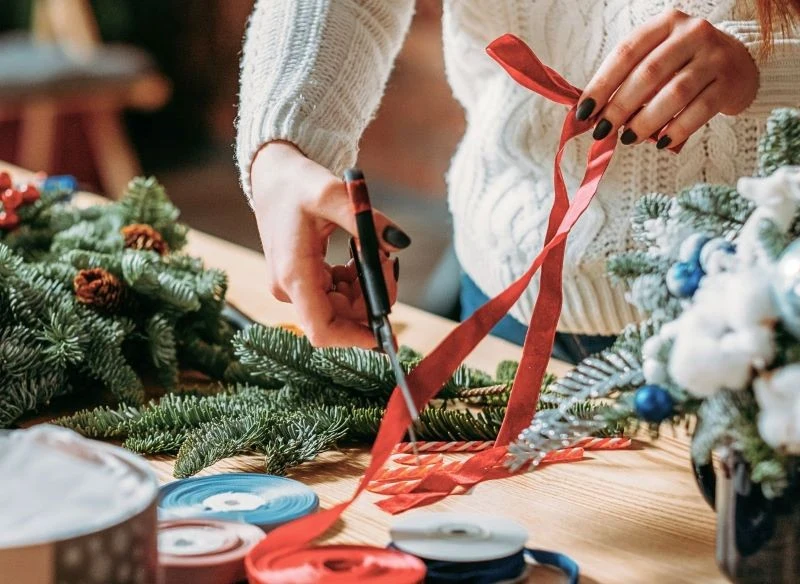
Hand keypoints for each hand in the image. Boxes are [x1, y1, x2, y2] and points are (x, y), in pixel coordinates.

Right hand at [251, 141, 407, 347]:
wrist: (271, 175)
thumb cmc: (296, 183)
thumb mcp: (332, 194)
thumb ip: (368, 221)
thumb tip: (400, 244)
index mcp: (293, 275)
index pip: (323, 330)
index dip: (355, 339)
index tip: (385, 331)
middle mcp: (290, 288)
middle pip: (341, 318)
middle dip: (372, 297)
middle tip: (389, 261)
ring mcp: (295, 286)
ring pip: (342, 306)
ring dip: (366, 285)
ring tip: (374, 249)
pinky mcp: (301, 280)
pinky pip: (336, 293)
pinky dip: (355, 279)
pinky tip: (359, 253)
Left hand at [577, 8, 758, 149]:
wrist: (739, 65)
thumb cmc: (684, 65)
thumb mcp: (657, 60)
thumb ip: (628, 80)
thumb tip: (591, 114)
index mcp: (665, 24)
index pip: (626, 52)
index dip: (601, 84)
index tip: (584, 111)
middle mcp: (692, 33)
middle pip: (648, 73)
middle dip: (620, 106)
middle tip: (603, 131)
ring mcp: (714, 57)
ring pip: (674, 93)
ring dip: (646, 120)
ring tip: (629, 138)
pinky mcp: (729, 83)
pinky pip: (699, 110)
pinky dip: (677, 129)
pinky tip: (661, 142)